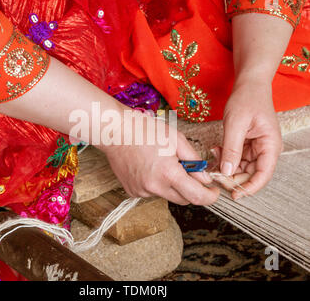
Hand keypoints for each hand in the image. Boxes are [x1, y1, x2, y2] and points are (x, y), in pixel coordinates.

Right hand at [99, 111, 219, 205]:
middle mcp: (154, 187)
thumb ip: (194, 160)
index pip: (197, 197)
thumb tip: (205, 178)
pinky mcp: (132, 191)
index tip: (214, 191)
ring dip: (172, 185)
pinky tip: (149, 167)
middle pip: (183, 199)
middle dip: (191, 189)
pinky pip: (152, 192)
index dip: (210, 196)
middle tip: (189, 171)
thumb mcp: (176, 139)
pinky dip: (156, 184)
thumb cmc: (145, 130)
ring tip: (162, 163)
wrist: (115, 131)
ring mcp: (141, 191)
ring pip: (167, 195)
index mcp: (168, 174)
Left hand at [220, 81, 282, 199]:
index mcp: (270, 146)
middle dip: (233, 177)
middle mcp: (266, 149)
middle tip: (215, 175)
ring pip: (241, 168)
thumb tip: (227, 171)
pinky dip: (225, 158)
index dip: (250, 188)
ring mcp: (256, 148)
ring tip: (213, 157)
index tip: (234, 195)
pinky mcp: (247, 145)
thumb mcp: (236, 124)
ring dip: (227, 167)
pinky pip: (236, 158)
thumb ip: (231, 149)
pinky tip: (216, 151)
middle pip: (251, 174)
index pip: (263, 175)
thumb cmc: (247, 99)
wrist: (249, 85)